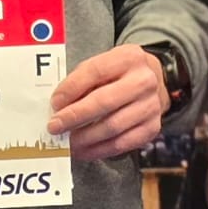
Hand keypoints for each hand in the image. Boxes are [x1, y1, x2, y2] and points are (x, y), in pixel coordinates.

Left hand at [48, 44, 165, 160]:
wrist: (153, 84)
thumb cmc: (119, 75)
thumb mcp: (103, 65)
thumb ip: (82, 80)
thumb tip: (58, 106)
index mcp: (129, 58)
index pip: (96, 71)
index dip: (72, 88)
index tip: (54, 103)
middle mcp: (144, 81)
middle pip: (104, 102)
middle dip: (75, 116)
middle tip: (55, 127)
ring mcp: (151, 106)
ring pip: (112, 127)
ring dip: (84, 138)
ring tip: (67, 142)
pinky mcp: (152, 127)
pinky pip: (121, 144)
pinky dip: (98, 150)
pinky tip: (83, 150)